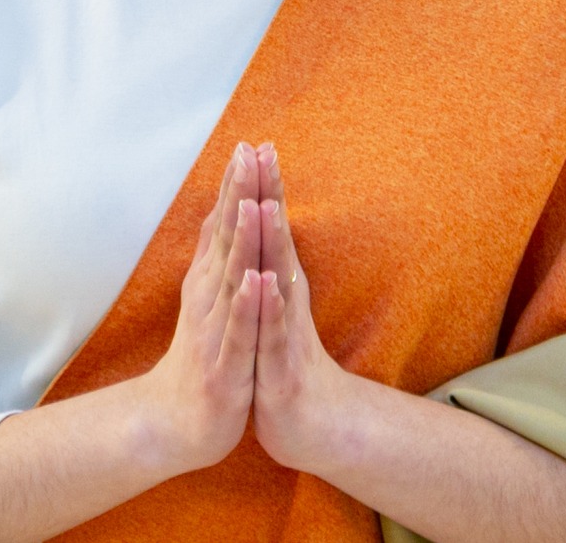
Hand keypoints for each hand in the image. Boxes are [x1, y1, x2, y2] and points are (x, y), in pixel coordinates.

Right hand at [134, 142, 264, 474]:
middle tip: (249, 153)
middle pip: (229, 238)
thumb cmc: (202, 354)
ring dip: (243, 240)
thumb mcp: (209, 296)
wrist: (177, 423)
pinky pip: (239, 330)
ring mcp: (217, 328)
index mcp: (212, 280)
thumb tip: (221, 206)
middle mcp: (211, 296)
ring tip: (255, 202)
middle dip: (240, 195)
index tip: (250, 143)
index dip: (238, 185)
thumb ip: (215, 251)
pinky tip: (257, 281)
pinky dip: (248, 305)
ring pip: (233, 277)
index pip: (226, 224)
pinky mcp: (226, 363)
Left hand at [248, 145, 360, 474]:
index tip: (255, 143)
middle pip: (277, 239)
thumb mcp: (272, 309)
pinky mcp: (281, 362)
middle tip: (265, 152)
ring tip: (266, 204)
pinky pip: (274, 330)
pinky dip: (269, 306)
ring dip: (273, 241)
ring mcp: (286, 327)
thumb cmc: (284, 361)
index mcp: (278, 283)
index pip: (269, 227)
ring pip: (279, 277)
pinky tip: (265, 284)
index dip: (263, 186)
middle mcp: (286, 297)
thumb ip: (269, 266)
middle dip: (269, 195)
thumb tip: (264, 226)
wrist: (310, 422)